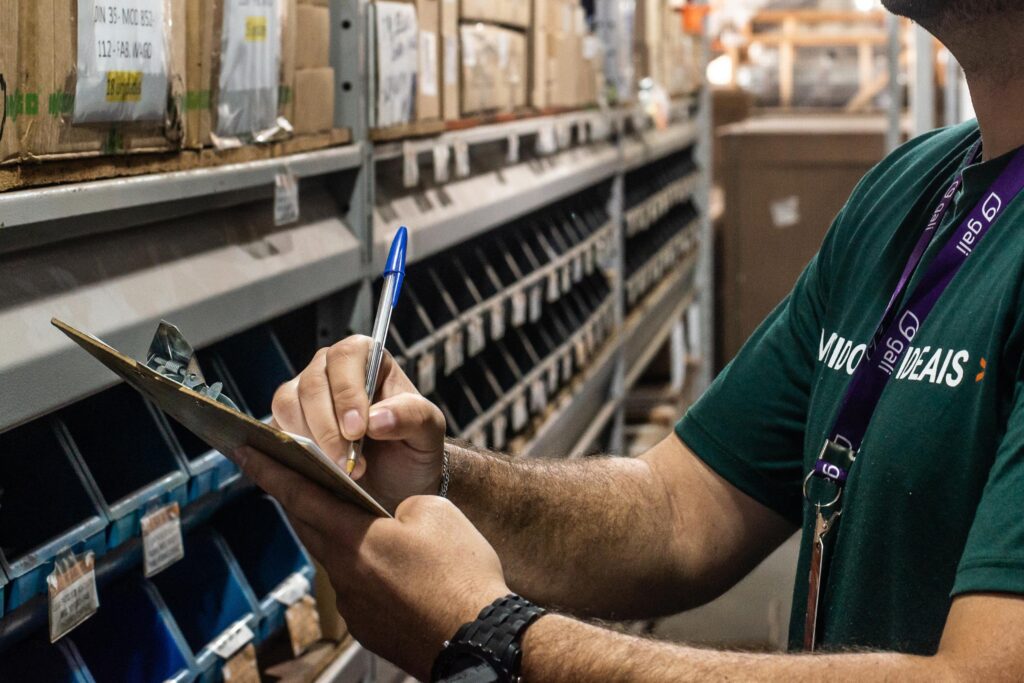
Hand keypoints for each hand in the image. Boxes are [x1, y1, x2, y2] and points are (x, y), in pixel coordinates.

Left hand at [231, 446, 509, 678]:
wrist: (481, 639)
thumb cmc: (461, 572)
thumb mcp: (435, 513)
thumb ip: (399, 505)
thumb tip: (390, 517)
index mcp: (355, 539)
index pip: (301, 495)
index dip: (271, 470)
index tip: (243, 451)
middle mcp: (344, 573)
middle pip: (310, 528)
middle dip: (297, 500)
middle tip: (285, 475)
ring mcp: (354, 606)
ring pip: (335, 559)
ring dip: (334, 536)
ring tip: (350, 519)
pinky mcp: (369, 628)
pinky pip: (357, 589)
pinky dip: (362, 570)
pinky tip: (391, 568)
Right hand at [272, 335, 445, 510]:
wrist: (398, 481)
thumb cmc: (413, 447)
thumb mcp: (428, 432)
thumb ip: (412, 416)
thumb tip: (376, 418)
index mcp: (367, 358)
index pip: (347, 357)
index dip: (348, 392)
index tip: (358, 431)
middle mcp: (330, 369)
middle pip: (313, 383)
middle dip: (328, 428)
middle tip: (348, 461)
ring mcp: (304, 395)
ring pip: (288, 404)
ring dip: (310, 441)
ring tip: (340, 469)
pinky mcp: (286, 423)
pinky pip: (275, 428)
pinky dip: (292, 451)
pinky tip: (318, 470)